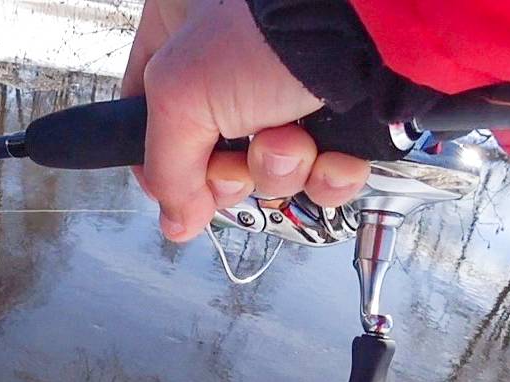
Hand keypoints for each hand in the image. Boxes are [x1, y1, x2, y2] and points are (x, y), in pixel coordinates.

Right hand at [122, 0, 370, 241]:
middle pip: (211, 154)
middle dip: (230, 172)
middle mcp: (232, 61)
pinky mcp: (334, 117)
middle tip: (238, 158)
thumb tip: (176, 219)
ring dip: (280, 170)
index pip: (146, 113)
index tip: (173, 190)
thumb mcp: (180, 98)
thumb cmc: (268, 34)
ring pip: (268, 169)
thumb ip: (165, 169)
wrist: (363, 34)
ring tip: (292, 142)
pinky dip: (327, 175)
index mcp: (180, 33)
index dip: (159, 163)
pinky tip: (330, 155)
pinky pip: (321, 173)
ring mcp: (284, 89)